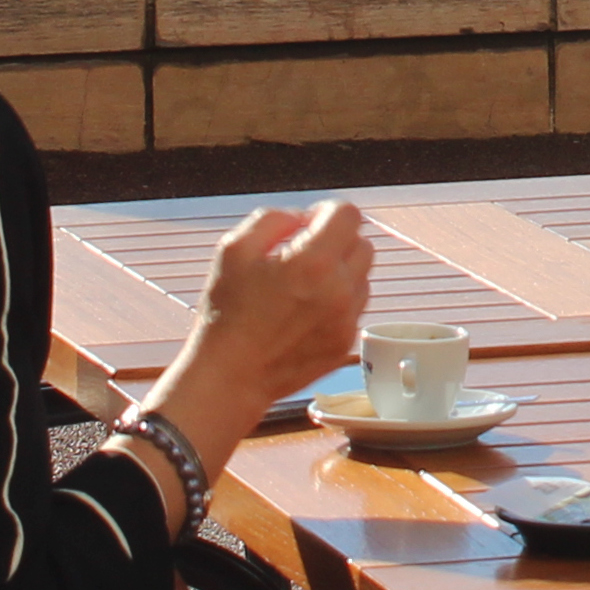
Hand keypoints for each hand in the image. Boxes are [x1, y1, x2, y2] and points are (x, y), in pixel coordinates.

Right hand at [139, 201, 375, 471]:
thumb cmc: (227, 314)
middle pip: (362, 243)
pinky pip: (355, 307)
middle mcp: (340, 290)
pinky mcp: (346, 343)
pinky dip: (339, 302)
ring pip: (362, 276)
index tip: (309, 224)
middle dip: (336, 241)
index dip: (327, 212)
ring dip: (341, 272)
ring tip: (303, 287)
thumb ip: (274, 219)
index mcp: (314, 262)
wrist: (229, 377)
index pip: (349, 215)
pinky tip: (306, 311)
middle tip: (304, 255)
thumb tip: (304, 218)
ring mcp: (347, 320)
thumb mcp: (235, 250)